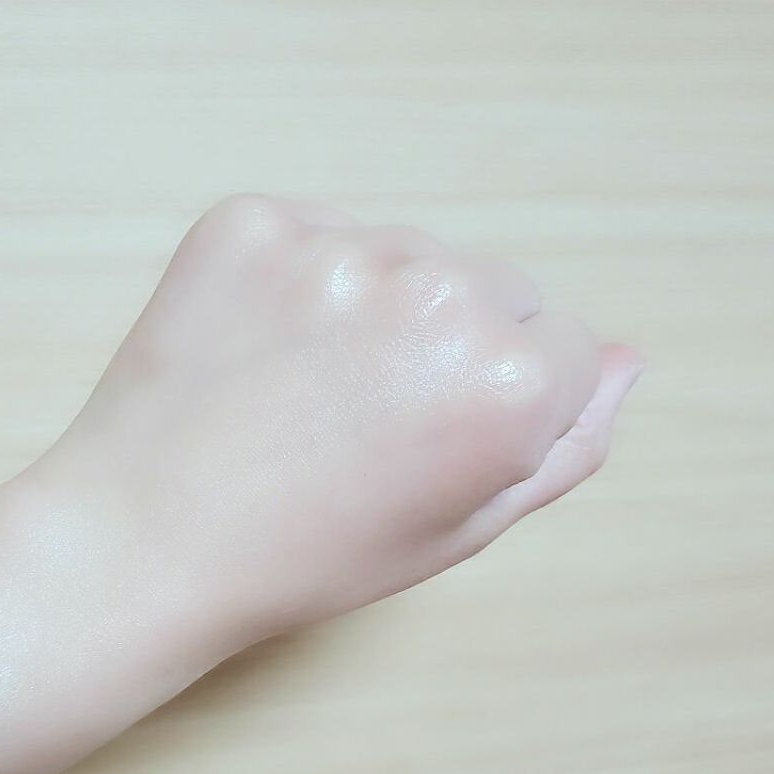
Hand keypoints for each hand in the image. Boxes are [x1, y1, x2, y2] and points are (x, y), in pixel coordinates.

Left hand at [38, 194, 641, 643]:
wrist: (145, 540)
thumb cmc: (307, 554)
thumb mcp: (460, 528)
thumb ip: (564, 446)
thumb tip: (628, 362)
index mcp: (504, 380)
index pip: (567, 349)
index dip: (505, 405)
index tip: (436, 443)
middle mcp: (435, 290)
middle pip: (500, 288)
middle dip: (456, 345)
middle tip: (368, 419)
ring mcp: (336, 243)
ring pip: (414, 253)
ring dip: (386, 306)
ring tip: (310, 388)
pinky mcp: (251, 219)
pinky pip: (322, 231)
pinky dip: (309, 279)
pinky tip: (266, 349)